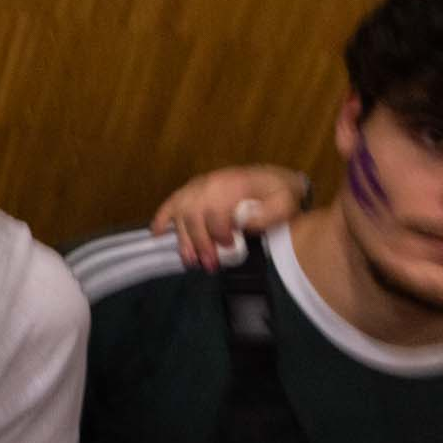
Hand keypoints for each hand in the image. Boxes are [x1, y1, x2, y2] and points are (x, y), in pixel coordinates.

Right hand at [148, 164, 307, 271]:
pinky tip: (156, 234)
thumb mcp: (285, 203)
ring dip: (183, 240)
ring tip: (190, 260)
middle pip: (194, 216)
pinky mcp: (192, 190)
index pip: (216, 211)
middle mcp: (210, 183)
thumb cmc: (281, 193)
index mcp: (233, 184)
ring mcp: (198, 186)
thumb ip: (268, 215)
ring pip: (180, 214)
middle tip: (209, 264)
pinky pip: (171, 203)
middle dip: (200, 243)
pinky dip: (161, 218)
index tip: (230, 247)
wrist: (276, 178)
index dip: (220, 233)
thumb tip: (242, 226)